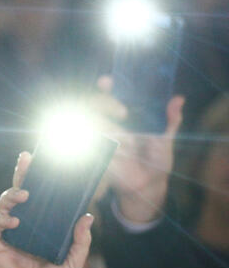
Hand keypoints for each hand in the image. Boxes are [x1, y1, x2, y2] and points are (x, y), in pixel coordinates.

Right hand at [0, 153, 92, 267]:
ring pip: (5, 206)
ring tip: (24, 195)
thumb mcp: (74, 263)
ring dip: (12, 196)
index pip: (40, 200)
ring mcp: (8, 235)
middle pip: (19, 195)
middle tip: (26, 160)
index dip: (39, 180)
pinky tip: (14, 222)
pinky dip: (3, 221)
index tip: (42, 161)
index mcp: (42, 229)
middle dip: (21, 176)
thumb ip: (80, 240)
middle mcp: (24, 228)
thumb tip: (87, 215)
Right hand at [95, 76, 183, 222]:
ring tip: (126, 142)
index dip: (104, 86)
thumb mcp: (166, 138)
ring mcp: (98, 139)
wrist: (148, 186)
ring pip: (89, 122)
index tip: (107, 81)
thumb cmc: (157, 160)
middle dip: (104, 102)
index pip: (107, 95)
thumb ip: (171, 119)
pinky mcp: (92, 154)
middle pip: (92, 104)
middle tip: (123, 112)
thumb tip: (179, 99)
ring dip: (107, 128)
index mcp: (123, 117)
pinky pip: (88, 145)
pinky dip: (101, 147)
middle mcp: (107, 124)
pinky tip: (114, 153)